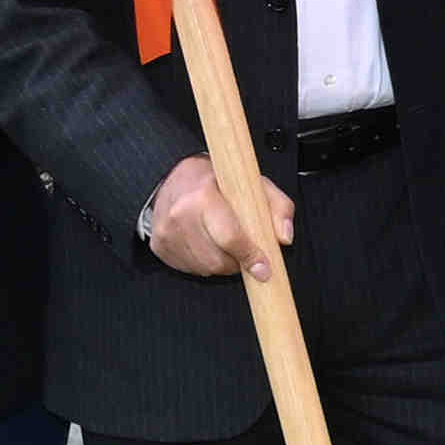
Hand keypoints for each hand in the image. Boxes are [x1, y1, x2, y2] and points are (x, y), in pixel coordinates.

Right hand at [142, 153, 289, 279]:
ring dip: (221, 263)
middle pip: (218, 260)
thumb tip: (284, 237)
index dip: (250, 256)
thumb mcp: (254, 184)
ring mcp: (167, 233)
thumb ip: (278, 207)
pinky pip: (190, 269)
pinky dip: (204, 263)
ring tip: (222, 241)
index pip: (230, 237)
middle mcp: (181, 215)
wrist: (173, 175)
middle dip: (237, 261)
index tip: (263, 269)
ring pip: (206, 268)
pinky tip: (206, 243)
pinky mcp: (160, 246)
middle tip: (243, 248)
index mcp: (203, 196)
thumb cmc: (216, 180)